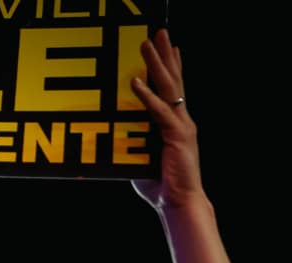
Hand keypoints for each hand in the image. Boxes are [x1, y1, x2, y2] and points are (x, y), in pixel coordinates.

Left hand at [130, 29, 203, 210]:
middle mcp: (181, 120)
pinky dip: (146, 95)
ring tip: (147, 43)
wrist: (179, 203)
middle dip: (164, 55)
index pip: (172, 89)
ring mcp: (181, 126)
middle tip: (157, 32)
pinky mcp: (176, 135)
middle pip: (173, 80)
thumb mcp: (140, 157)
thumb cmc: (160, 184)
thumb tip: (110, 133)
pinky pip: (158, 111)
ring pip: (168, 88)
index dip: (170, 67)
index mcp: (174, 124)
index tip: (167, 46)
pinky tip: (136, 80)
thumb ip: (130, 141)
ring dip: (156, 64)